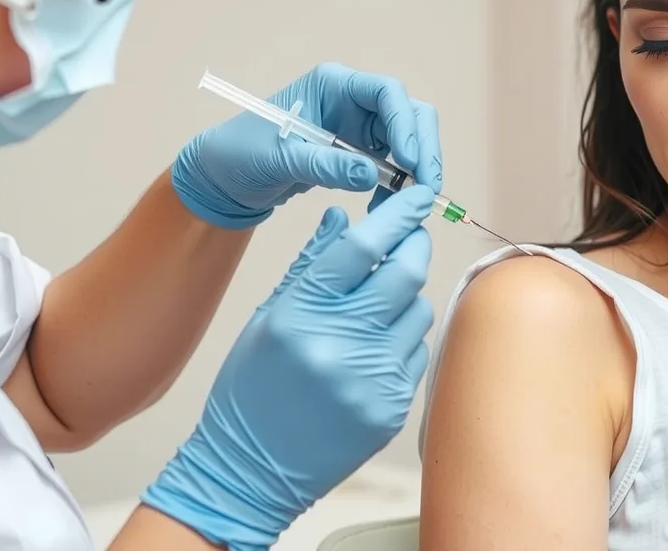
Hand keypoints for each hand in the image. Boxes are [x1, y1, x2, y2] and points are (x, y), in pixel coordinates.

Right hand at [139, 188, 436, 549]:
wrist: (250, 472)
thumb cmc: (252, 391)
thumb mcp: (268, 318)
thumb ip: (310, 265)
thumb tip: (343, 217)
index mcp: (301, 314)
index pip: (362, 246)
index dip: (398, 214)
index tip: (417, 195)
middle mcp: (339, 344)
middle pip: (406, 272)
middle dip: (414, 245)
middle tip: (411, 236)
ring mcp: (370, 379)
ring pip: (418, 310)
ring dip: (407, 299)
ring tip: (376, 309)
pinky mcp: (392, 408)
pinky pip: (416, 354)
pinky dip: (403, 343)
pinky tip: (373, 353)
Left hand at [172, 62, 442, 228]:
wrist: (225, 178)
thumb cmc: (241, 154)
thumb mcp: (280, 159)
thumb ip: (325, 165)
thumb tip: (372, 176)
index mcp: (333, 84)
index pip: (386, 92)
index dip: (405, 124)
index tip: (410, 161)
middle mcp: (354, 100)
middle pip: (409, 114)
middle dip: (423, 148)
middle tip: (426, 188)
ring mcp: (360, 126)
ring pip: (409, 139)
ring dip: (416, 170)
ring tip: (410, 204)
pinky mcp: (361, 152)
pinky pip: (395, 165)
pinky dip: (399, 186)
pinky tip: (388, 208)